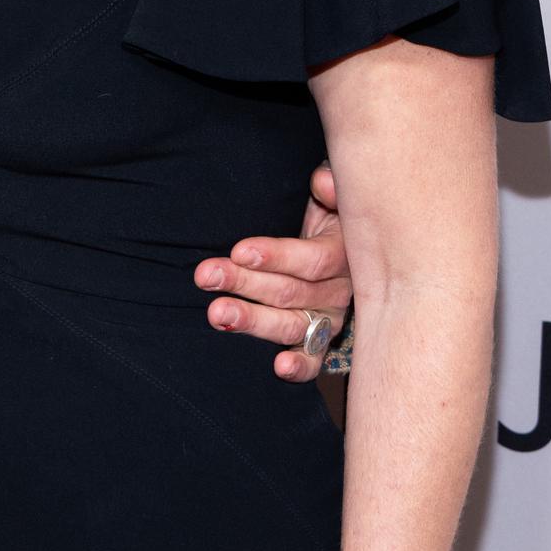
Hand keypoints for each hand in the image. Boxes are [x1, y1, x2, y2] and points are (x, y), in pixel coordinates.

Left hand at [195, 165, 350, 381]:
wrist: (342, 242)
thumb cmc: (328, 214)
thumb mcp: (330, 197)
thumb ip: (330, 188)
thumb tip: (321, 183)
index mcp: (344, 253)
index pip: (312, 261)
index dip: (277, 256)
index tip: (239, 251)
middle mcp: (340, 290)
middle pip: (291, 293)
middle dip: (245, 284)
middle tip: (206, 276)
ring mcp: (330, 318)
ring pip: (292, 325)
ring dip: (253, 322)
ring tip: (216, 314)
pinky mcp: (320, 340)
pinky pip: (314, 358)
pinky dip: (299, 366)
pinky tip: (278, 367)